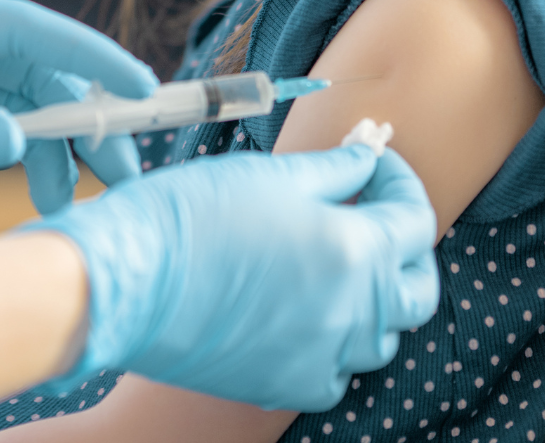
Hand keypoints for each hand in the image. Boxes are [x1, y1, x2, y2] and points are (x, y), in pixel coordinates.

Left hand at [0, 0, 157, 209]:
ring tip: (67, 196)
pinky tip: (21, 185)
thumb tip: (17, 141)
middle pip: (25, 69)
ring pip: (4, 100)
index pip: (25, 29)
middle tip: (119, 171)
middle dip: (80, 115)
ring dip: (45, 142)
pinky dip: (4, 152)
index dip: (89, 57)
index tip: (141, 92)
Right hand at [25, 145, 440, 411]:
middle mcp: (353, 312)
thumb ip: (333, 169)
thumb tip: (368, 158)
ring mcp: (324, 357)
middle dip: (405, 247)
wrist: (126, 280)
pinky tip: (301, 311)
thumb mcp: (269, 175)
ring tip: (333, 262)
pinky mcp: (289, 385)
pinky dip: (334, 343)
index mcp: (354, 250)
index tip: (374, 165)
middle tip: (370, 214)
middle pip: (417, 288)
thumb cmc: (190, 215)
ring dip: (373, 296)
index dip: (399, 183)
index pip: (415, 219)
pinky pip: (337, 370)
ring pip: (382, 333)